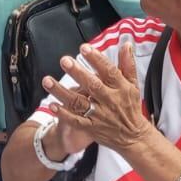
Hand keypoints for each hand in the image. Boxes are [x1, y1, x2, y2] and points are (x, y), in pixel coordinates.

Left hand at [44, 40, 153, 154]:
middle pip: (93, 86)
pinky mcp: (91, 127)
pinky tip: (52, 105)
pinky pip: (76, 121)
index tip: (85, 49)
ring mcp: (99, 115)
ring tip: (47, 80)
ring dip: (62, 92)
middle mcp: (110, 100)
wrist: (133, 137)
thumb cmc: (131, 106)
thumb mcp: (133, 84)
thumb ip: (127, 64)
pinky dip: (64, 114)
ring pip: (79, 103)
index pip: (109, 71)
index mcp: (121, 88)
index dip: (97, 60)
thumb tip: (125, 43)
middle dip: (78, 73)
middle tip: (65, 60)